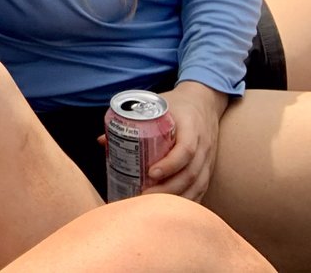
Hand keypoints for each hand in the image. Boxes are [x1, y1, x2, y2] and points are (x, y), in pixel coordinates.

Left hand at [141, 81, 228, 200]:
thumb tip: (102, 141)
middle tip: (144, 195)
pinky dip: (188, 200)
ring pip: (197, 184)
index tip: (151, 173)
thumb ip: (131, 121)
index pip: (186, 150)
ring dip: (176, 198)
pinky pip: (202, 188)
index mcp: (191, 127)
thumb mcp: (155, 106)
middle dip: (168, 188)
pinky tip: (171, 208)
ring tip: (153, 204)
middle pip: (190, 173)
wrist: (204, 101)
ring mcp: (208, 159)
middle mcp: (203, 145)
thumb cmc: (176, 105)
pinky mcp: (209, 168)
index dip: (170, 164)